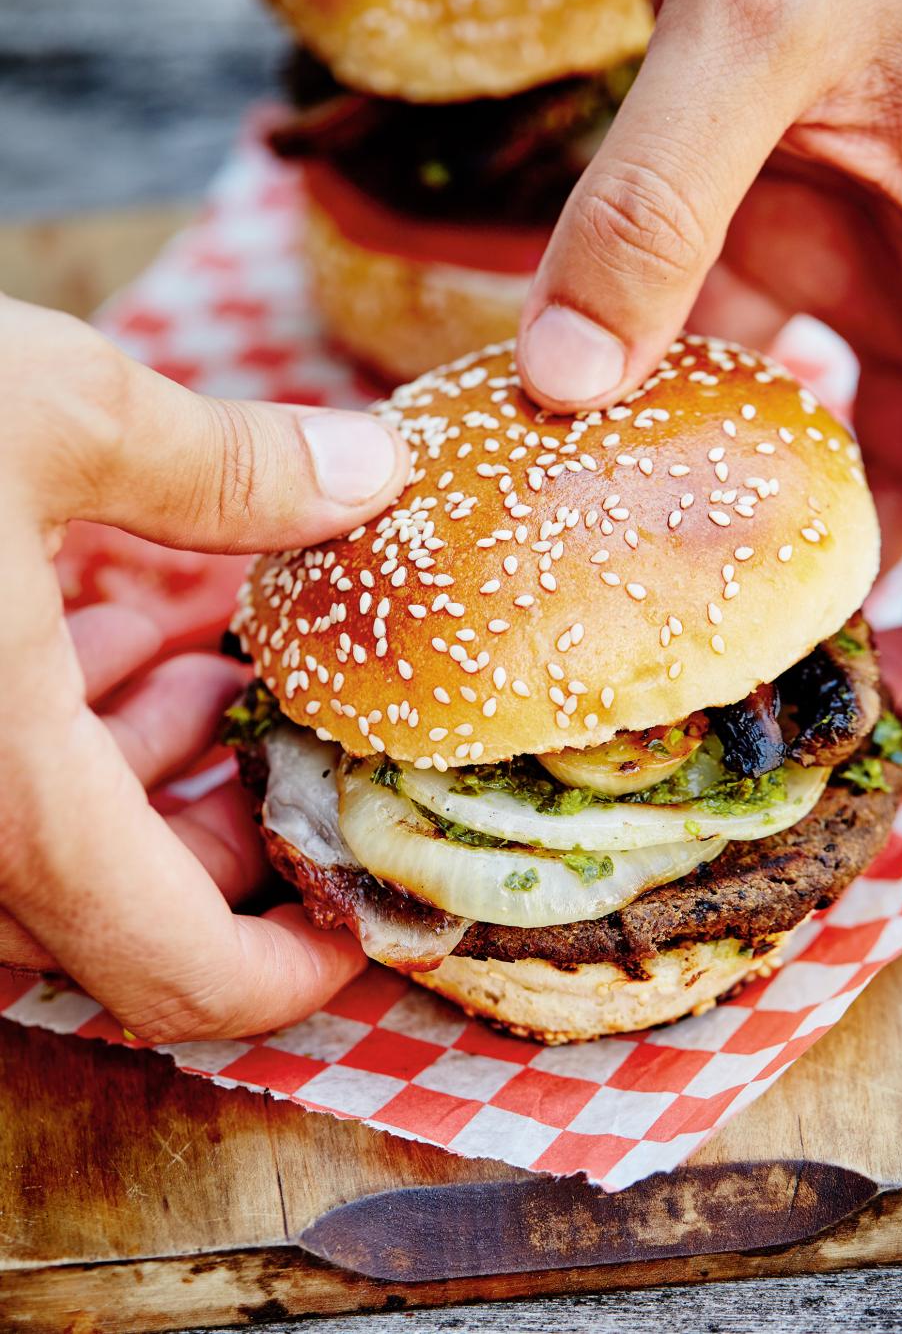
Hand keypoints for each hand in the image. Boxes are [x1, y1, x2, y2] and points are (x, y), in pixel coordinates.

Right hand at [0, 296, 408, 1039]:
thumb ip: (230, 466)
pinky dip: (58, 744)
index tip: (354, 920)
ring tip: (199, 668)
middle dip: (222, 834)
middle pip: (117, 914)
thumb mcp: (49, 409)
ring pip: (43, 859)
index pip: (177, 976)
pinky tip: (91, 638)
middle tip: (282, 734)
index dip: (287, 975)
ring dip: (142, 779)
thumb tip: (375, 473)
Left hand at [516, 0, 901, 808]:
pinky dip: (734, 471)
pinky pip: (777, 393)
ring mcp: (880, 276)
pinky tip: (683, 541)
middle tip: (899, 750)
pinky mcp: (798, 260)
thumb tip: (559, 381)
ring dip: (835, 568)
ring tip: (787, 679)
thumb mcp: (751, 29)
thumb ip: (658, 203)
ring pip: (879, 459)